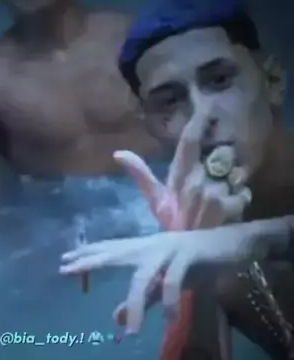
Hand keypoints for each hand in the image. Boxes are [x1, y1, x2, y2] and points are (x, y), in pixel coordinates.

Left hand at [60, 222, 257, 332]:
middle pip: (116, 252)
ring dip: (137, 305)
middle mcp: (151, 246)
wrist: (232, 245)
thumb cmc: (195, 263)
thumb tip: (115, 318)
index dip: (88, 254)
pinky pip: (173, 281)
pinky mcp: (188, 255)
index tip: (64, 260)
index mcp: (144, 249)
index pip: (110, 249)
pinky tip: (169, 319)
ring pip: (143, 276)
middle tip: (67, 268)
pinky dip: (170, 301)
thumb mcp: (164, 284)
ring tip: (132, 332)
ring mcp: (168, 249)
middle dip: (92, 261)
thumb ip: (141, 299)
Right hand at [114, 109, 250, 230]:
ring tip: (218, 204)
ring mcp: (212, 194)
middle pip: (215, 161)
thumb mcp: (155, 200)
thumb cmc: (170, 225)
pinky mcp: (229, 207)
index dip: (198, 122)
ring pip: (230, 177)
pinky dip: (239, 201)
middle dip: (217, 171)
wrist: (184, 254)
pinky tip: (227, 212)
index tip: (208, 105)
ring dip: (229, 187)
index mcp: (176, 178)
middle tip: (210, 189)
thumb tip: (117, 153)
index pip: (187, 144)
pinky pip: (243, 193)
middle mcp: (194, 182)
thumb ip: (140, 173)